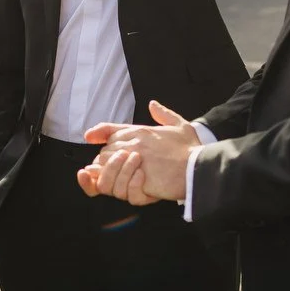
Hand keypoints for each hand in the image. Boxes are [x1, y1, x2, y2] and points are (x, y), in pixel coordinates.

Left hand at [77, 101, 197, 203]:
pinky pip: (119, 184)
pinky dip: (121, 186)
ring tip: (123, 179)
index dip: (98, 133)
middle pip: (105, 151)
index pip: (110, 130)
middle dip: (107, 161)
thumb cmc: (191, 149)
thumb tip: (153, 104)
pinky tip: (130, 186)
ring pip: (107, 166)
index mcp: (141, 130)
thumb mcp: (181, 125)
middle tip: (117, 169)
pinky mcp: (138, 177)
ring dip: (111, 174)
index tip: (90, 136)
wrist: (200, 167)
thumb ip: (164, 115)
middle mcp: (134, 143)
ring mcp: (135, 159)